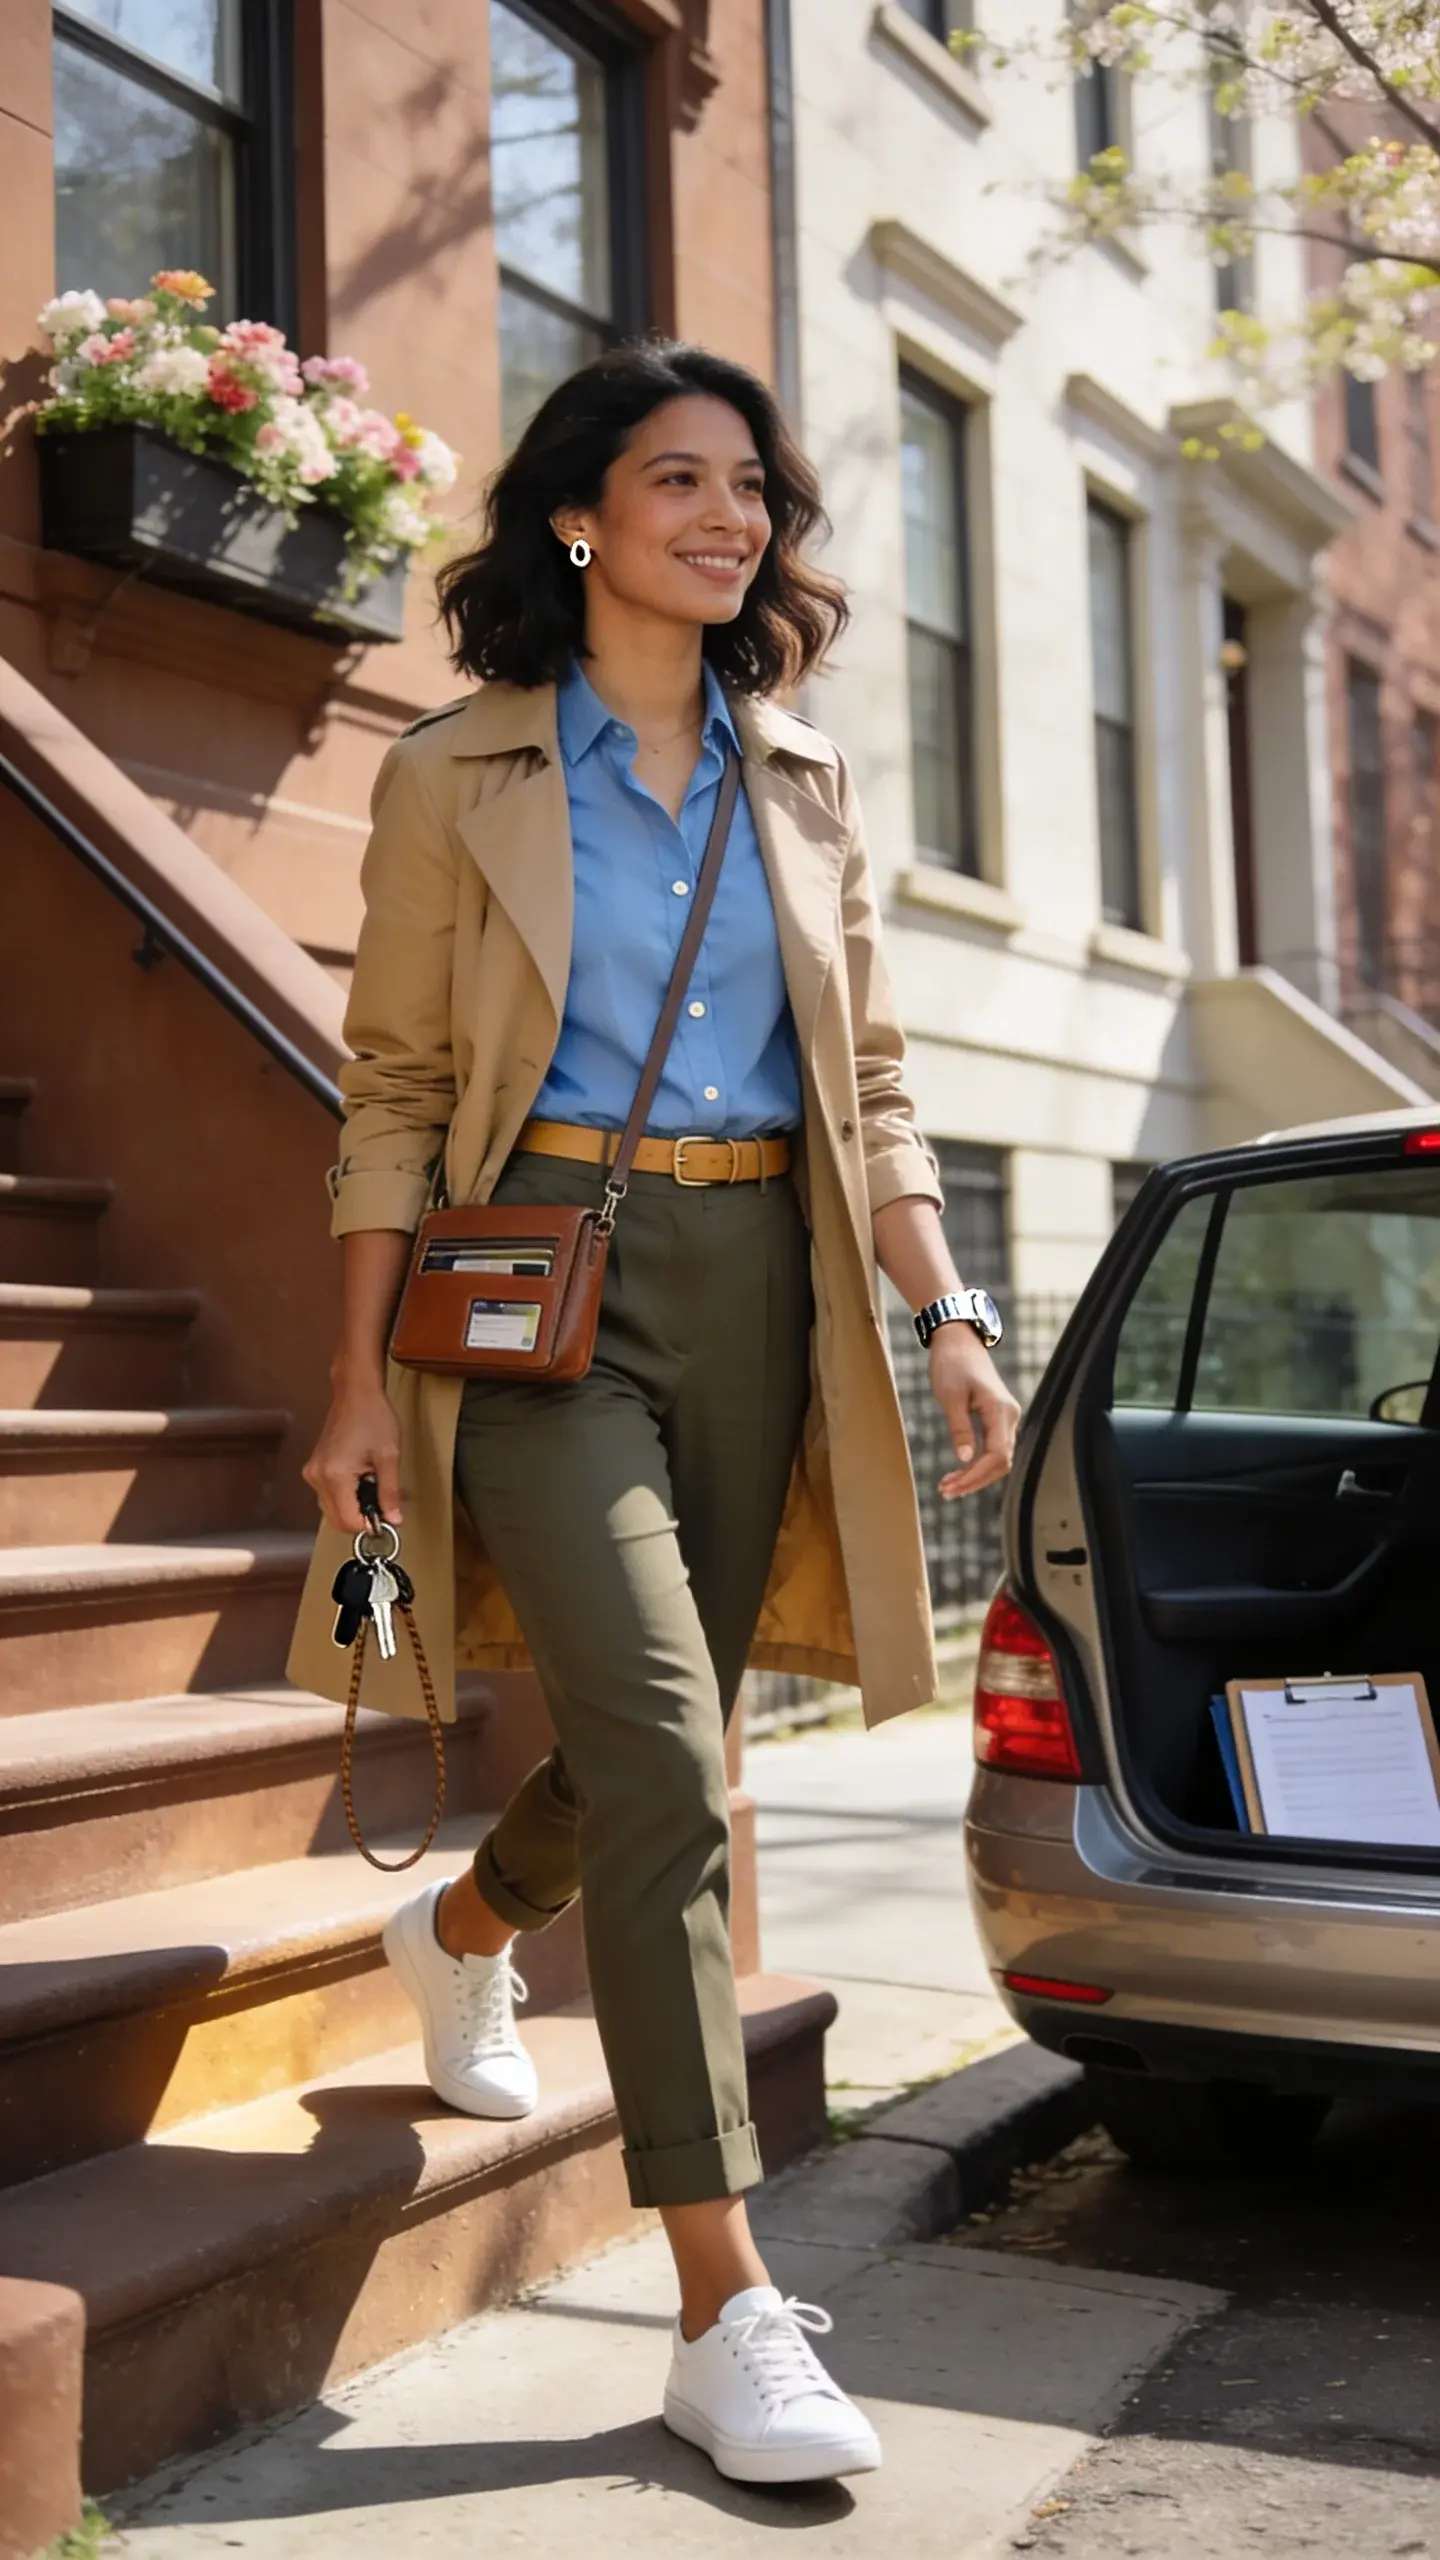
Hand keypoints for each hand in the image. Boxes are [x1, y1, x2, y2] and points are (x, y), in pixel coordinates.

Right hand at [302, 1374, 403, 1534]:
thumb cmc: (374, 1419)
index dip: (369, 1525)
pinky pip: (328, 1496)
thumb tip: (394, 1520)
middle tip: (382, 1503)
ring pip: (331, 1510)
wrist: (356, 1393)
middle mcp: (317, 1478)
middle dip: (360, 1519)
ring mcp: (312, 1473)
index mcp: (334, 1476)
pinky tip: (361, 1480)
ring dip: (352, 1508)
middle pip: (336, 1520)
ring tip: (372, 1486)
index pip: (348, 1521)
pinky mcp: (313, 1468)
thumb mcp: (389, 1457)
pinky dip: (344, 1498)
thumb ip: (390, 1493)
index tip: (386, 1517)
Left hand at [928, 1326, 1020, 1499]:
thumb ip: (960, 1429)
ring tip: (949, 1486)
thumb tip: (965, 1459)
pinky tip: (959, 1471)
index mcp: (1001, 1410)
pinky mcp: (998, 1417)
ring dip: (976, 1474)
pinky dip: (977, 1463)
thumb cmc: (952, 1364)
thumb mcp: (950, 1397)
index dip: (976, 1475)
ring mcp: (1006, 1417)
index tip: (953, 1486)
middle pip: (1001, 1462)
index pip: (997, 1455)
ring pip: (998, 1458)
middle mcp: (1010, 1415)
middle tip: (947, 1492)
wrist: (958, 1340)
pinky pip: (994, 1447)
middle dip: (975, 1480)